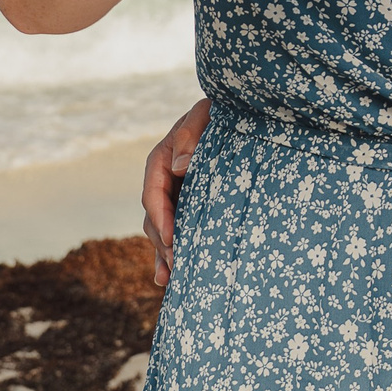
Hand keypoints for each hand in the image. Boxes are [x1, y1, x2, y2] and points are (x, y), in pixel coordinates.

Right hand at [141, 98, 212, 286]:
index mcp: (162, 159)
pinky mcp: (188, 206)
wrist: (237, 115)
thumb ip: (191, 134)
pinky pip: (174, 231)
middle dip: (164, 242)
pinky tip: (167, 278)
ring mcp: (175, 195)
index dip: (161, 217)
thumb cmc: (221, 112)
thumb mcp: (205, 113)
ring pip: (162, 229)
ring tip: (169, 278)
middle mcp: (165, 180)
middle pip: (156, 217)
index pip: (154, 193)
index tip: (173, 237)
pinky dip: (169, 253)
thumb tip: (181, 165)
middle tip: (178, 264)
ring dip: (164, 254)